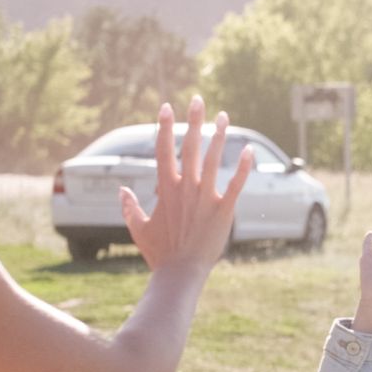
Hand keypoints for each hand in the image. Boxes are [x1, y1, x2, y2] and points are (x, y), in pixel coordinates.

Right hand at [120, 96, 251, 272]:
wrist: (180, 273)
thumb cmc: (160, 253)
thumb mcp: (138, 229)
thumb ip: (129, 208)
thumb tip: (121, 191)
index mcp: (166, 189)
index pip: (163, 149)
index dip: (163, 126)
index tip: (166, 106)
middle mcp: (186, 187)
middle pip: (189, 146)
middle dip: (193, 120)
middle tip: (198, 99)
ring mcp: (205, 197)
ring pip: (213, 159)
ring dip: (219, 135)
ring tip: (224, 116)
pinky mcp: (224, 209)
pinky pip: (236, 184)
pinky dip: (244, 167)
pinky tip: (250, 149)